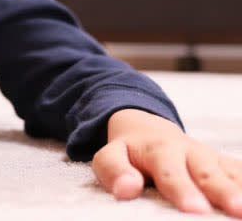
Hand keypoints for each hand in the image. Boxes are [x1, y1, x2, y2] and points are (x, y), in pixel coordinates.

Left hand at [93, 108, 241, 216]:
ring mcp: (211, 158)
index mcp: (160, 151)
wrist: (147, 128)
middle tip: (238, 210)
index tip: (194, 209)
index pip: (171, 173)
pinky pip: (240, 172)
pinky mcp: (224, 164)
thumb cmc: (128, 150)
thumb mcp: (110, 155)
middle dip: (223, 192)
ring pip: (231, 173)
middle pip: (209, 173)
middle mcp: (190, 152)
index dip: (182, 190)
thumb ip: (114, 170)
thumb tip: (126, 189)